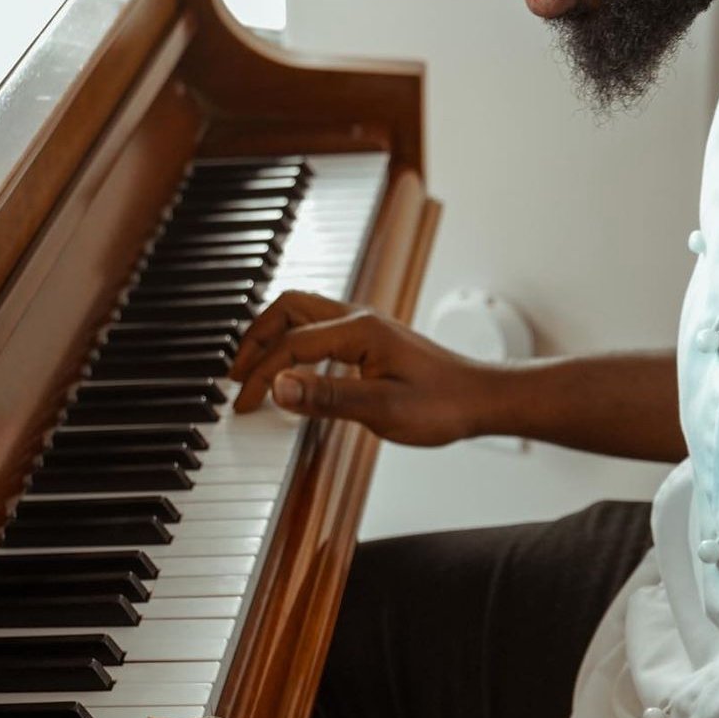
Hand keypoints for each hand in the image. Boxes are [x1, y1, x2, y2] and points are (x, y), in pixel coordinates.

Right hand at [228, 291, 490, 446]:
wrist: (482, 399)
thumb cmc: (443, 404)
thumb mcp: (383, 409)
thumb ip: (327, 397)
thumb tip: (277, 387)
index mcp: (359, 330)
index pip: (291, 344)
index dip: (261, 375)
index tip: (243, 405)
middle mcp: (359, 318)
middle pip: (288, 308)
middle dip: (255, 338)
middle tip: (236, 376)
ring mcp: (365, 326)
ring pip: (302, 313)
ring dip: (272, 336)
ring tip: (253, 369)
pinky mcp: (371, 340)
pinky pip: (319, 327)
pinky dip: (293, 342)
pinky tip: (291, 369)